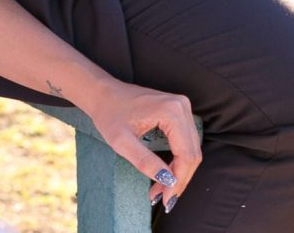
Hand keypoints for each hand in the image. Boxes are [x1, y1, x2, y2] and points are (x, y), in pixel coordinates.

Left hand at [82, 76, 201, 212]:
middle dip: (179, 179)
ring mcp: (181, 107)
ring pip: (191, 149)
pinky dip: (178, 160)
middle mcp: (181, 106)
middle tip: (164, 198)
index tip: (167, 199)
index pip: (186, 155)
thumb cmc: (109, 114)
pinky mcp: (178, 111)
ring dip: (179, 172)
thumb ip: (145, 161)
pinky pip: (185, 141)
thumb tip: (168, 180)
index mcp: (171, 111)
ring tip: (163, 190)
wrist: (102, 93)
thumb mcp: (121, 141)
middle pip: (192, 153)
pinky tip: (166, 174)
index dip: (178, 181)